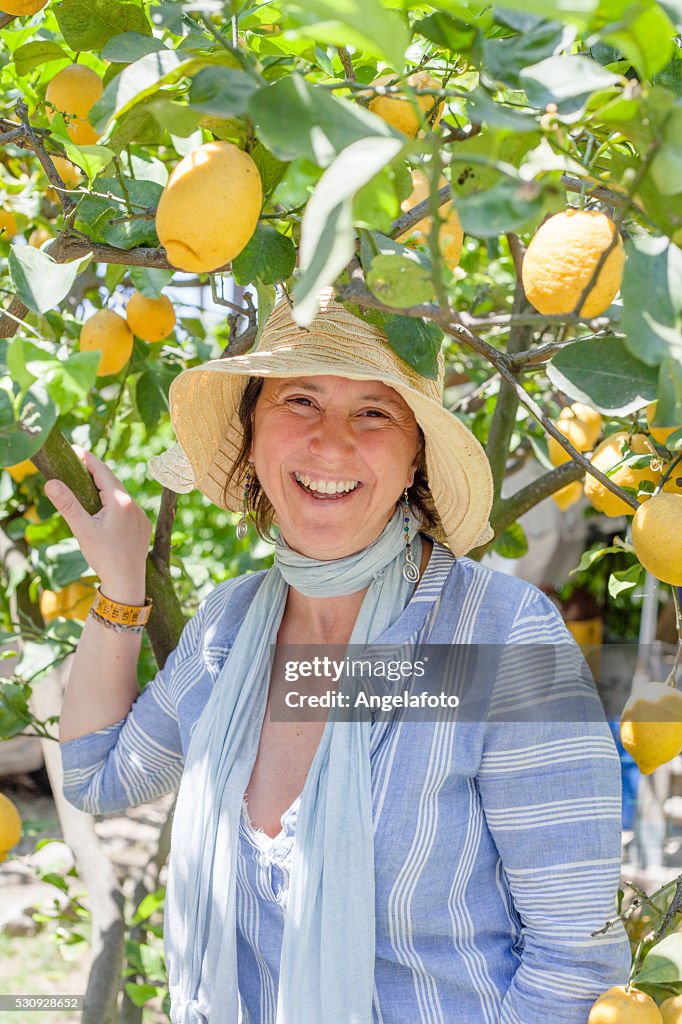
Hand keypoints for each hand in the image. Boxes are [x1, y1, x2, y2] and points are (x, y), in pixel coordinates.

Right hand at [44, 446, 151, 597]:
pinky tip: (105, 509)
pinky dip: (115, 503)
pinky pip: (128, 508)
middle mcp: (134, 505)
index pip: (103, 472)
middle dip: (96, 471)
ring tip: (90, 483)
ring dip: (106, 488)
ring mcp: (141, 516)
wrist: (127, 582)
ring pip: (121, 495)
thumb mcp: (82, 530)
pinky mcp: (143, 527)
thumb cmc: (105, 556)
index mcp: (120, 502)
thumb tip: (51, 482)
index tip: (76, 450)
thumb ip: (67, 505)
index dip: (88, 459)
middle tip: (79, 463)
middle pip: (113, 481)